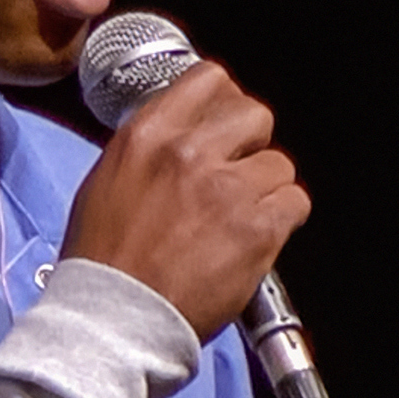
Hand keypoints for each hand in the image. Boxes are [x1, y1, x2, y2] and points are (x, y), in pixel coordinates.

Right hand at [62, 61, 310, 342]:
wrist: (113, 318)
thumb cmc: (104, 260)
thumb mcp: (108, 180)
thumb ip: (152, 148)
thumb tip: (186, 133)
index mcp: (148, 134)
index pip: (210, 79)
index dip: (225, 103)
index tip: (225, 124)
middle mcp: (189, 152)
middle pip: (255, 114)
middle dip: (251, 144)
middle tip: (237, 175)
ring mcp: (226, 189)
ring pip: (279, 164)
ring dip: (266, 189)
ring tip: (241, 218)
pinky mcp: (256, 228)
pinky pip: (295, 202)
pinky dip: (283, 219)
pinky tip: (257, 236)